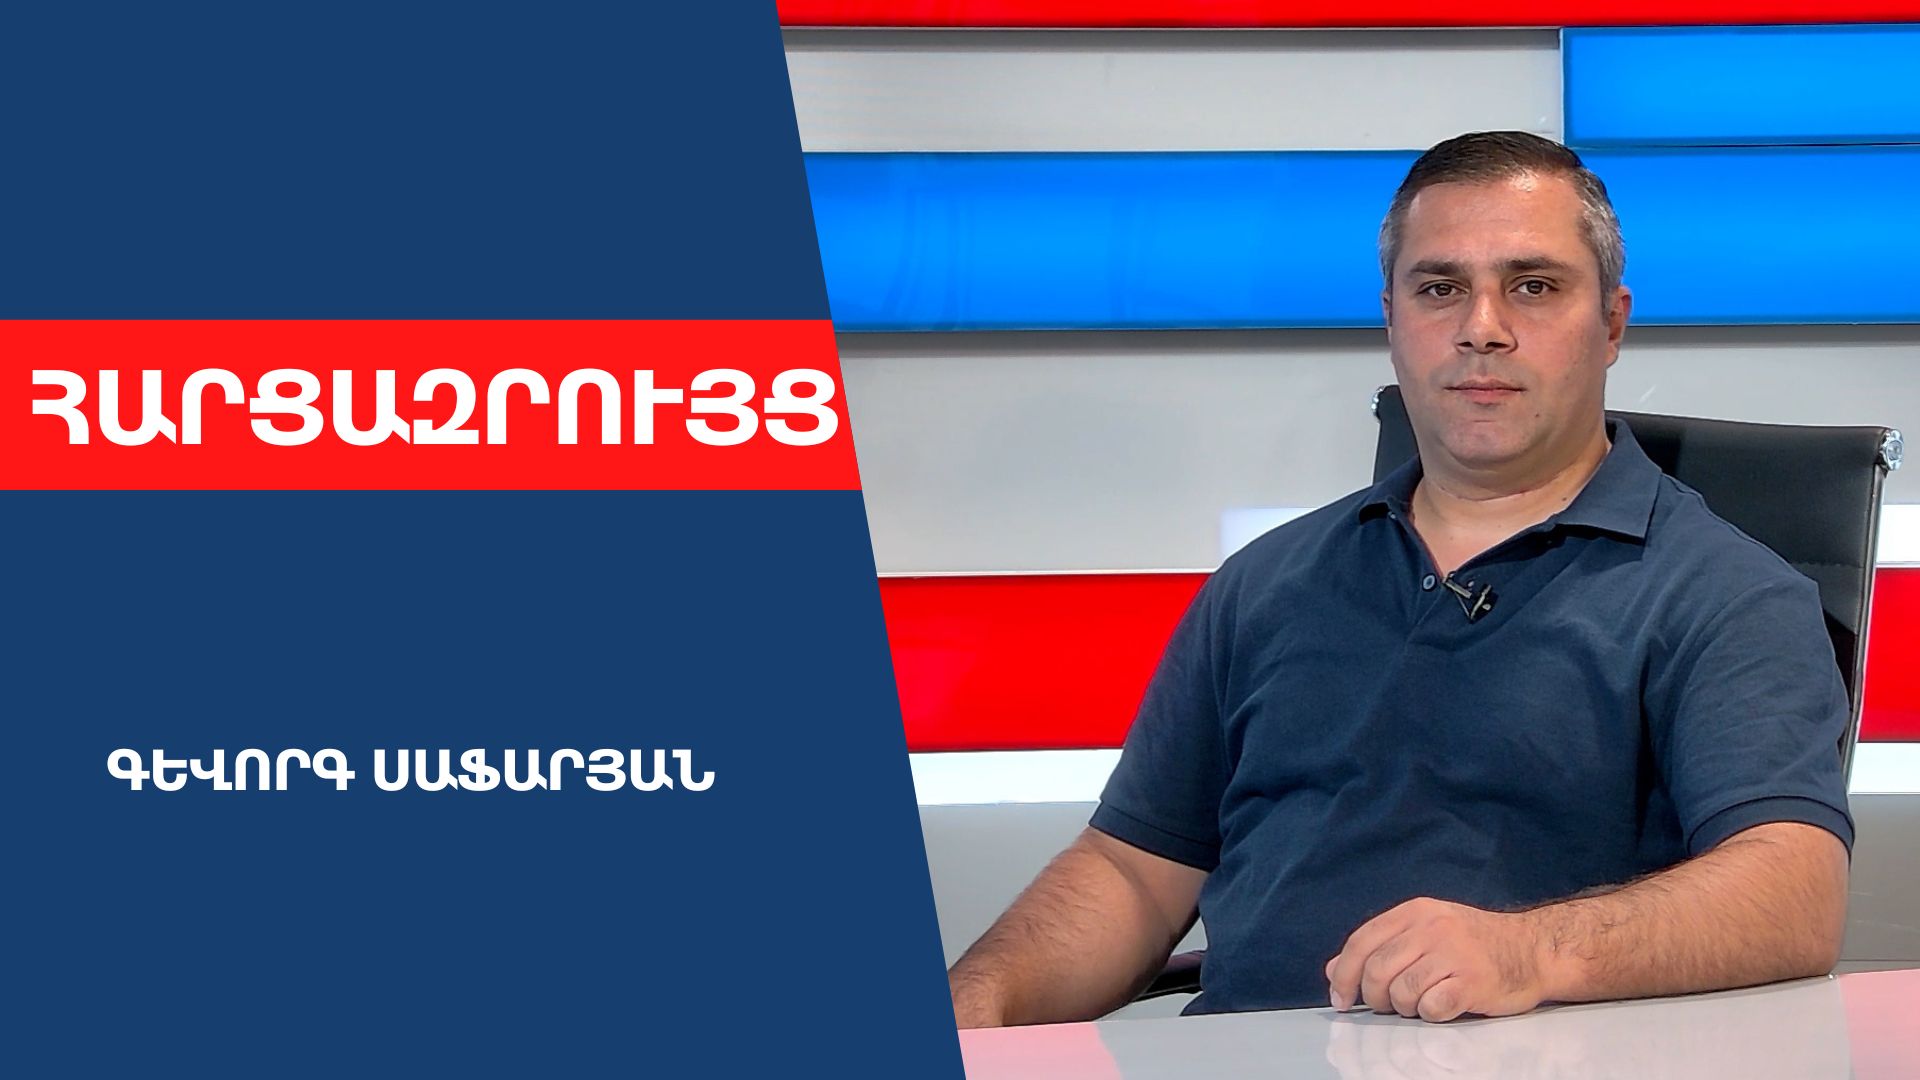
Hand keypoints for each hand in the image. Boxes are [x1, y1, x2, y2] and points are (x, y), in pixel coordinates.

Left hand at [1325, 898, 1549, 1022]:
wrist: (1532, 950)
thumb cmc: (1473, 945)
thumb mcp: (1424, 933)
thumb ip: (1380, 947)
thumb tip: (1334, 970)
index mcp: (1414, 912)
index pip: (1361, 942)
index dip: (1343, 974)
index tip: (1341, 998)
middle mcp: (1432, 928)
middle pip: (1376, 970)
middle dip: (1373, 997)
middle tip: (1387, 1006)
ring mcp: (1454, 953)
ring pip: (1401, 992)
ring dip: (1404, 1008)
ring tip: (1420, 1004)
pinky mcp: (1473, 981)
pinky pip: (1432, 1007)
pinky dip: (1430, 1014)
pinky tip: (1442, 1006)